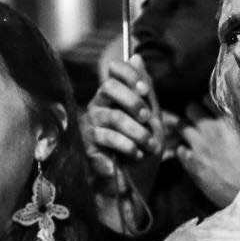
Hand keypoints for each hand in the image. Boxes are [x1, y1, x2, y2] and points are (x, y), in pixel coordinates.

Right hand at [86, 57, 165, 177]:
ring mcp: (91, 125)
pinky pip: (106, 137)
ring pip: (113, 116)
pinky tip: (135, 155)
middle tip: (147, 118)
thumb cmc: (144, 151)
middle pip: (109, 88)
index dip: (130, 75)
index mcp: (115, 97)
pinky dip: (127, 147)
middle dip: (133, 102)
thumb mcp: (152, 119)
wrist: (136, 184)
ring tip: (149, 146)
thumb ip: (146, 91)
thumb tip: (137, 55)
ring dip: (137, 132)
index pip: (114, 70)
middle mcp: (99, 106)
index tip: (146, 90)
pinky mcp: (87, 144)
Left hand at [175, 110, 239, 209]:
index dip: (207, 105)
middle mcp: (211, 129)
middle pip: (190, 108)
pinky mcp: (192, 162)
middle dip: (192, 113)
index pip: (208, 99)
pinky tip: (191, 155)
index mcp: (228, 120)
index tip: (210, 111)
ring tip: (192, 137)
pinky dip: (183, 150)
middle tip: (198, 122)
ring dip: (185, 129)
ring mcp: (199, 145)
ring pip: (180, 126)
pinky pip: (179, 149)